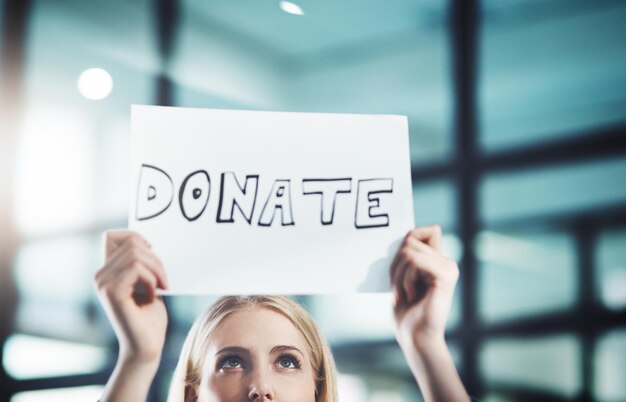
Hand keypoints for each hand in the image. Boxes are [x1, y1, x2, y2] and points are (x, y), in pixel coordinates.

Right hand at [95, 231, 168, 364]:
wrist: (147, 346)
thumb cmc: (150, 316)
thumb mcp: (147, 282)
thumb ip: (141, 263)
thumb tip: (147, 240)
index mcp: (107, 271)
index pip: (114, 235)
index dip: (136, 238)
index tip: (152, 255)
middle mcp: (100, 275)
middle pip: (132, 242)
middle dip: (156, 259)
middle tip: (164, 280)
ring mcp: (103, 283)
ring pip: (136, 254)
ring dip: (157, 270)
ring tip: (161, 287)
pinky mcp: (112, 292)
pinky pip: (137, 269)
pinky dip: (152, 280)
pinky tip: (153, 296)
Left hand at [391, 225, 458, 347]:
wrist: (414, 337)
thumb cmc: (406, 311)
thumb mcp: (402, 277)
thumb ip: (408, 257)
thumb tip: (405, 236)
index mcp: (438, 261)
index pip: (427, 230)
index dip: (410, 239)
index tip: (400, 265)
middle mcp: (447, 262)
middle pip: (411, 239)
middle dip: (395, 264)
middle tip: (398, 287)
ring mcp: (448, 268)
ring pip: (409, 251)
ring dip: (398, 275)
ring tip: (403, 293)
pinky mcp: (445, 276)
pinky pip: (415, 261)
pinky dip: (405, 279)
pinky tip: (410, 295)